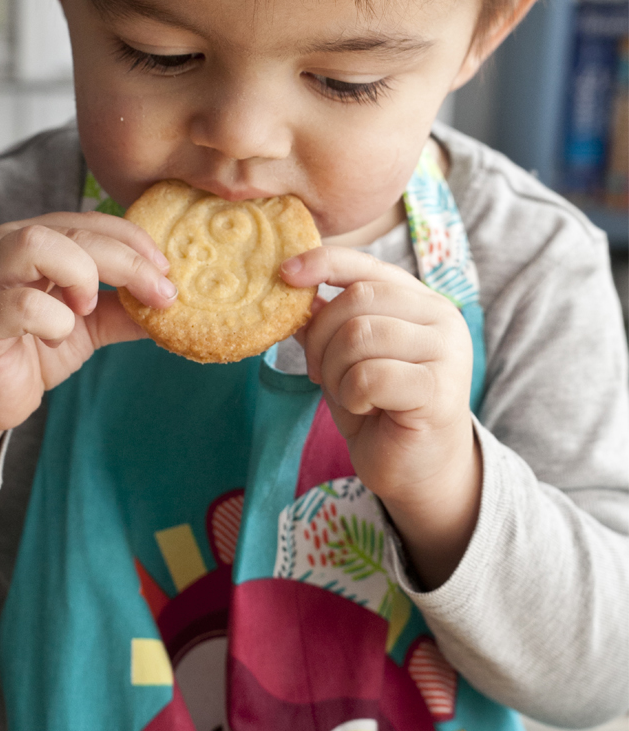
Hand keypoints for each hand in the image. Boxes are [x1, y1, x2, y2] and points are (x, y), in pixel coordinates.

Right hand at [0, 211, 174, 435]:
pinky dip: (55, 322)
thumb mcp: (86, 325)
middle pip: (71, 230)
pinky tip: (57, 340)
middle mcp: (0, 247)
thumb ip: (123, 309)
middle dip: (126, 260)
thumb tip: (176, 303)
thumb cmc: (26, 353)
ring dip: (81, 275)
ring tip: (89, 309)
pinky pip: (22, 305)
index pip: (88, 221)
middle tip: (159, 293)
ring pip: (36, 244)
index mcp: (28, 239)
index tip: (168, 273)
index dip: (134, 241)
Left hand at [283, 246, 480, 586]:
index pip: (364, 264)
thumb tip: (293, 285)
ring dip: (335, 371)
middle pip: (355, 301)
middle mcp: (441, 316)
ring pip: (359, 336)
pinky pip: (370, 376)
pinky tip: (367, 408)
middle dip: (321, 339)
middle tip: (318, 372)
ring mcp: (446, 351)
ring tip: (348, 393)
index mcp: (418, 299)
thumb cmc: (378, 406)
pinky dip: (352, 395)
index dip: (321, 263)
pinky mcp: (440, 389)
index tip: (284, 273)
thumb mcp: (342, 356)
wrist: (413, 467)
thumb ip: (326, 320)